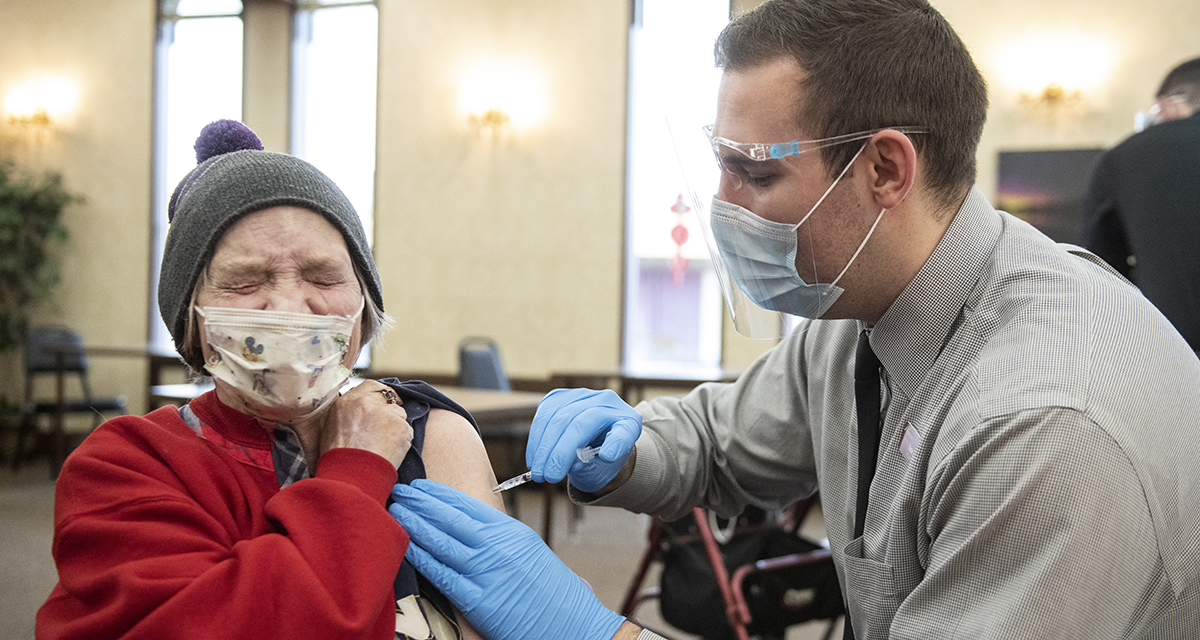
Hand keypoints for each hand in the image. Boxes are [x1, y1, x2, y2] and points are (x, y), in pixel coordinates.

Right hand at [318, 381, 412, 467]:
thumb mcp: (331, 429)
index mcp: (346, 402)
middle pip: (388, 398)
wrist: (349, 478)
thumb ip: (348, 413)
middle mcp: (366, 403)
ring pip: (399, 415)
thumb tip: (360, 411)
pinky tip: (390, 453)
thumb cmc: (338, 460)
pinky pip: (407, 430)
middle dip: (390, 411)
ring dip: (396, 427)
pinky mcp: (401, 426)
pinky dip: (402, 441)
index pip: (371, 386)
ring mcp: (385, 413)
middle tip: (388, 427)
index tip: (385, 404)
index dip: (380, 395)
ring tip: (383, 447)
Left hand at [388, 480, 625, 639]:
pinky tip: (406, 547)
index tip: (421, 486)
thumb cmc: (554, 594)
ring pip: (442, 542)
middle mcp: (499, 546)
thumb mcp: (530, 554)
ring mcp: (488, 572)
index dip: (440, 494)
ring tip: (395, 511)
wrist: (574, 624)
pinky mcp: (479, 600)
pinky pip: (443, 575)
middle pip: (451, 518)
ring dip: (415, 524)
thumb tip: (473, 532)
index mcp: (512, 532)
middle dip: (422, 503)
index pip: (468, 505)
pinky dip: (423, 558)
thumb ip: (502, 541)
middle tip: (399, 490)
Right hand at [526, 388, 640, 492]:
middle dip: (560, 453)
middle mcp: (608, 403)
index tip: (608, 457)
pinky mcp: (561, 396)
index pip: (624, 431)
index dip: (616, 442)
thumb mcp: (603, 469)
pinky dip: (536, 439)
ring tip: (538, 473)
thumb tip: (574, 461)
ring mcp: (583, 395)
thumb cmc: (601, 457)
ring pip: (556, 418)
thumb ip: (591, 466)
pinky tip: (534, 459)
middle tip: (549, 477)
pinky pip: (544, 415)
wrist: (593, 439)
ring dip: (543, 448)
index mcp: (628, 422)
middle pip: (580, 424)